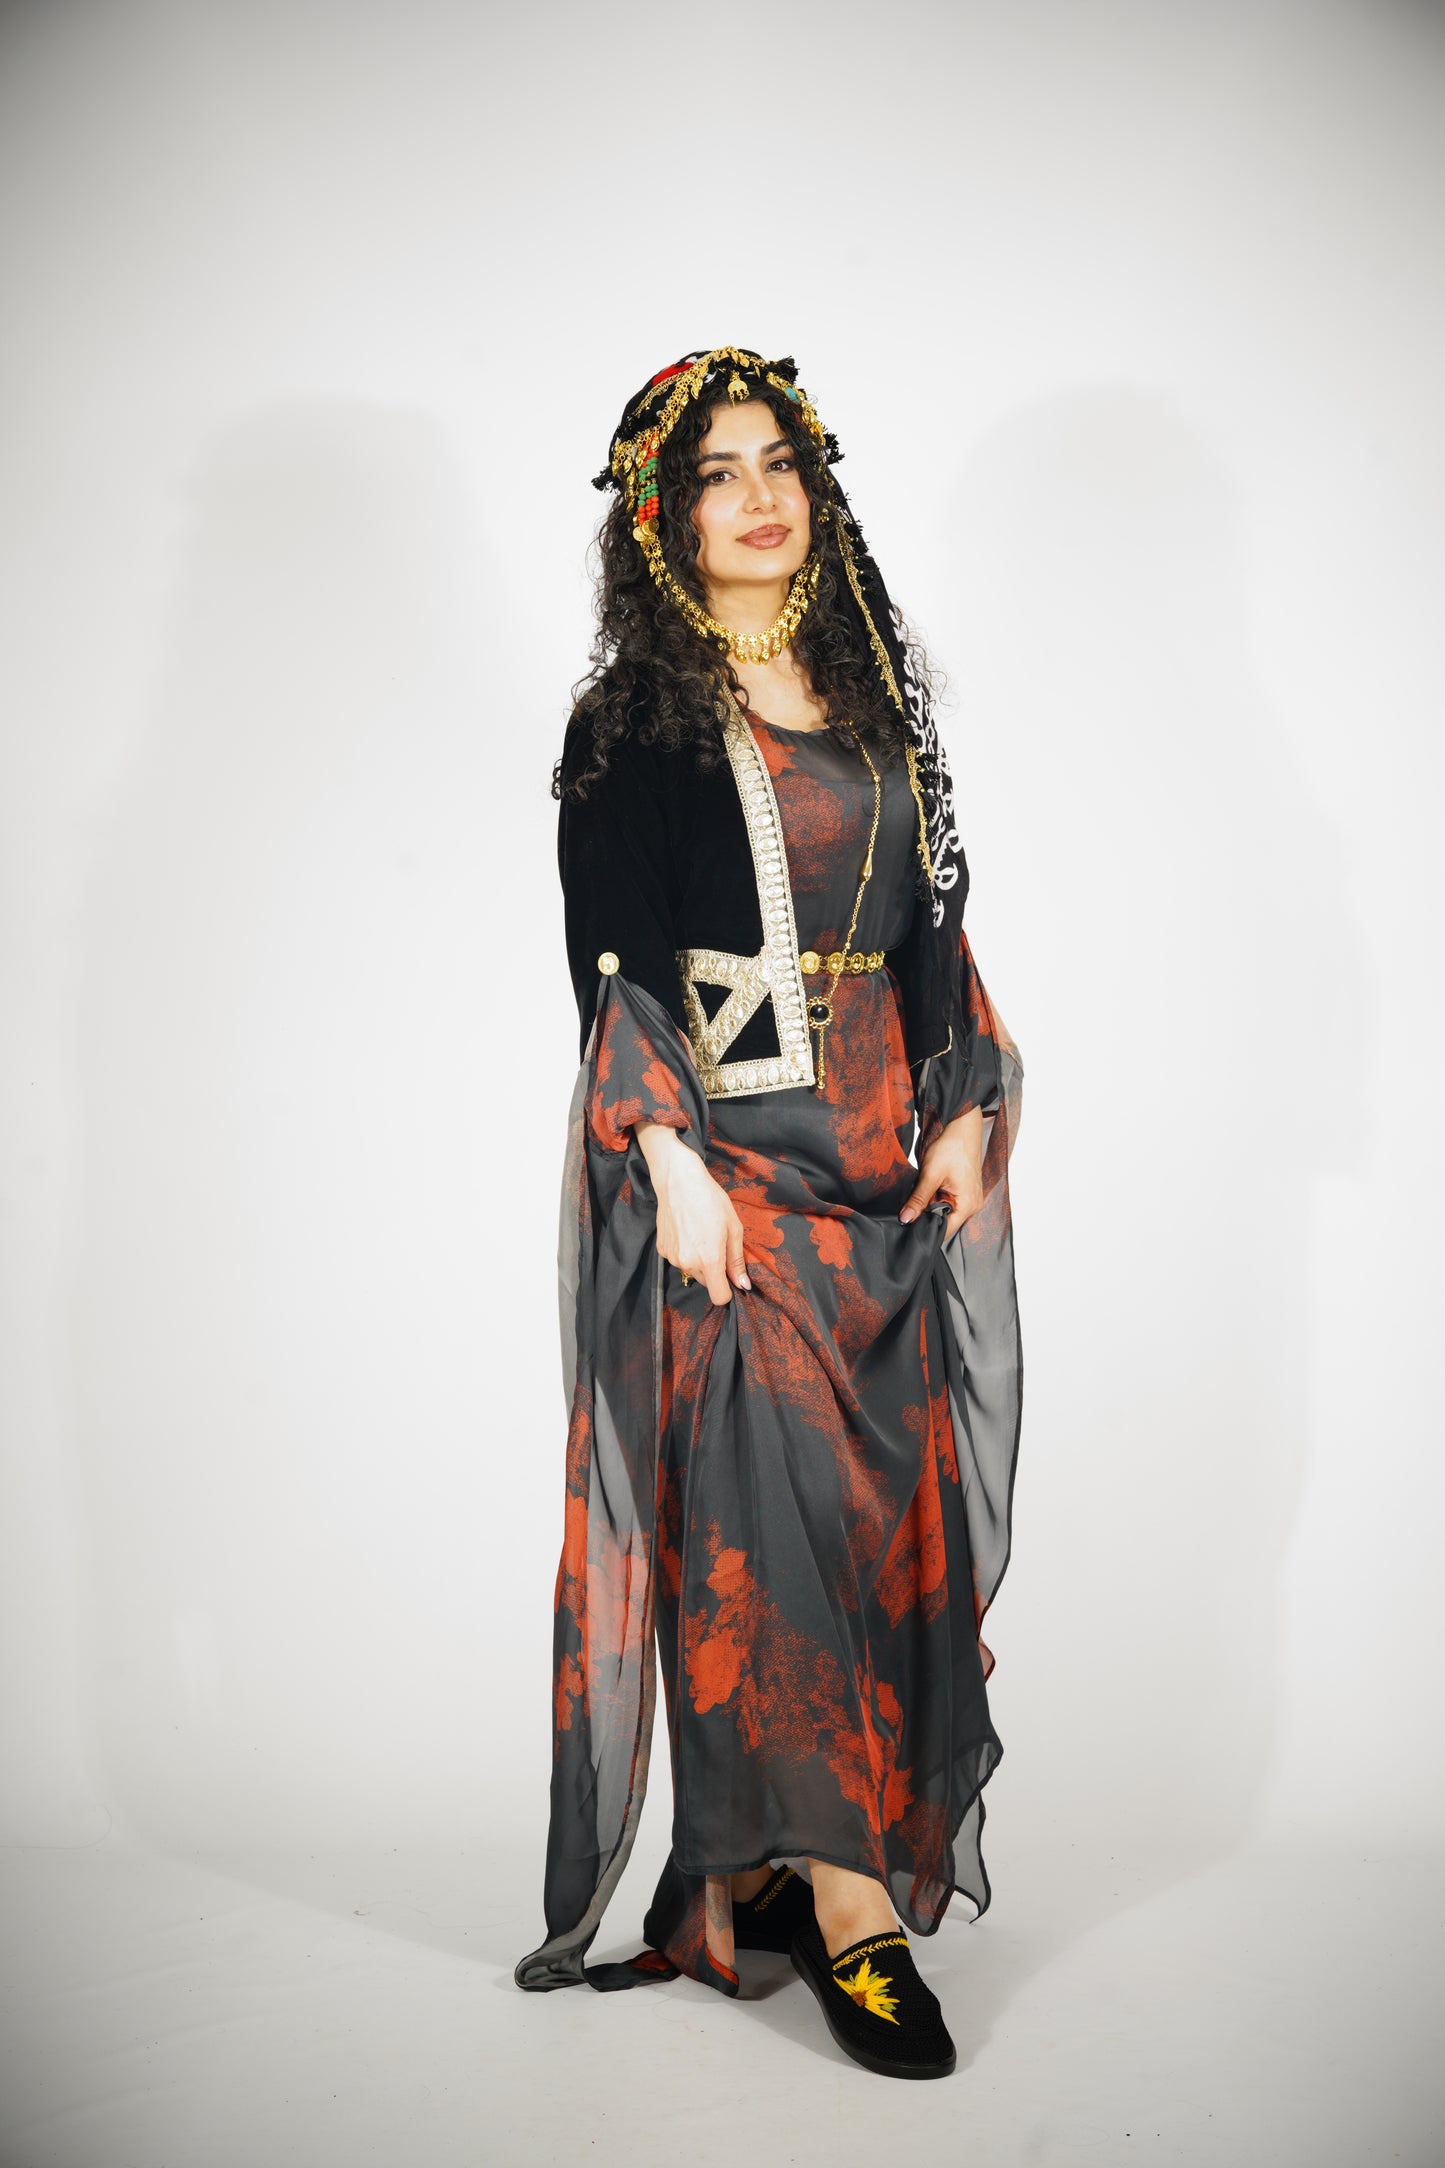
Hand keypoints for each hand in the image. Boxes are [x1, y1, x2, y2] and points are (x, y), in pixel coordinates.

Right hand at [635, 1122, 749, 1305]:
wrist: (678, 1181)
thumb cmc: (710, 1200)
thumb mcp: (733, 1227)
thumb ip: (737, 1260)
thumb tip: (743, 1285)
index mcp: (709, 1260)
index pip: (719, 1297)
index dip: (728, 1290)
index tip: (730, 1275)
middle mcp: (688, 1264)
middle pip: (707, 1283)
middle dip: (714, 1270)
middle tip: (717, 1243)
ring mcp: (672, 1258)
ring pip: (692, 1271)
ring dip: (699, 1261)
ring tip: (701, 1233)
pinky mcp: (662, 1250)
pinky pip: (679, 1260)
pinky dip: (685, 1252)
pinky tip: (687, 1231)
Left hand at [899, 1104, 984, 1239]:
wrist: (962, 1127)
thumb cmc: (952, 1148)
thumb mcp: (931, 1175)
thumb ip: (918, 1199)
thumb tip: (906, 1219)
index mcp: (968, 1205)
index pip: (945, 1230)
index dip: (926, 1230)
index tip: (909, 1226)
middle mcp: (972, 1205)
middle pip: (945, 1222)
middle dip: (927, 1216)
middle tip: (911, 1208)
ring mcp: (969, 1198)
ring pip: (944, 1211)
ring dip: (931, 1205)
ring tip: (923, 1192)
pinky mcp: (964, 1191)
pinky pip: (948, 1202)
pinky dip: (936, 1197)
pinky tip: (929, 1188)